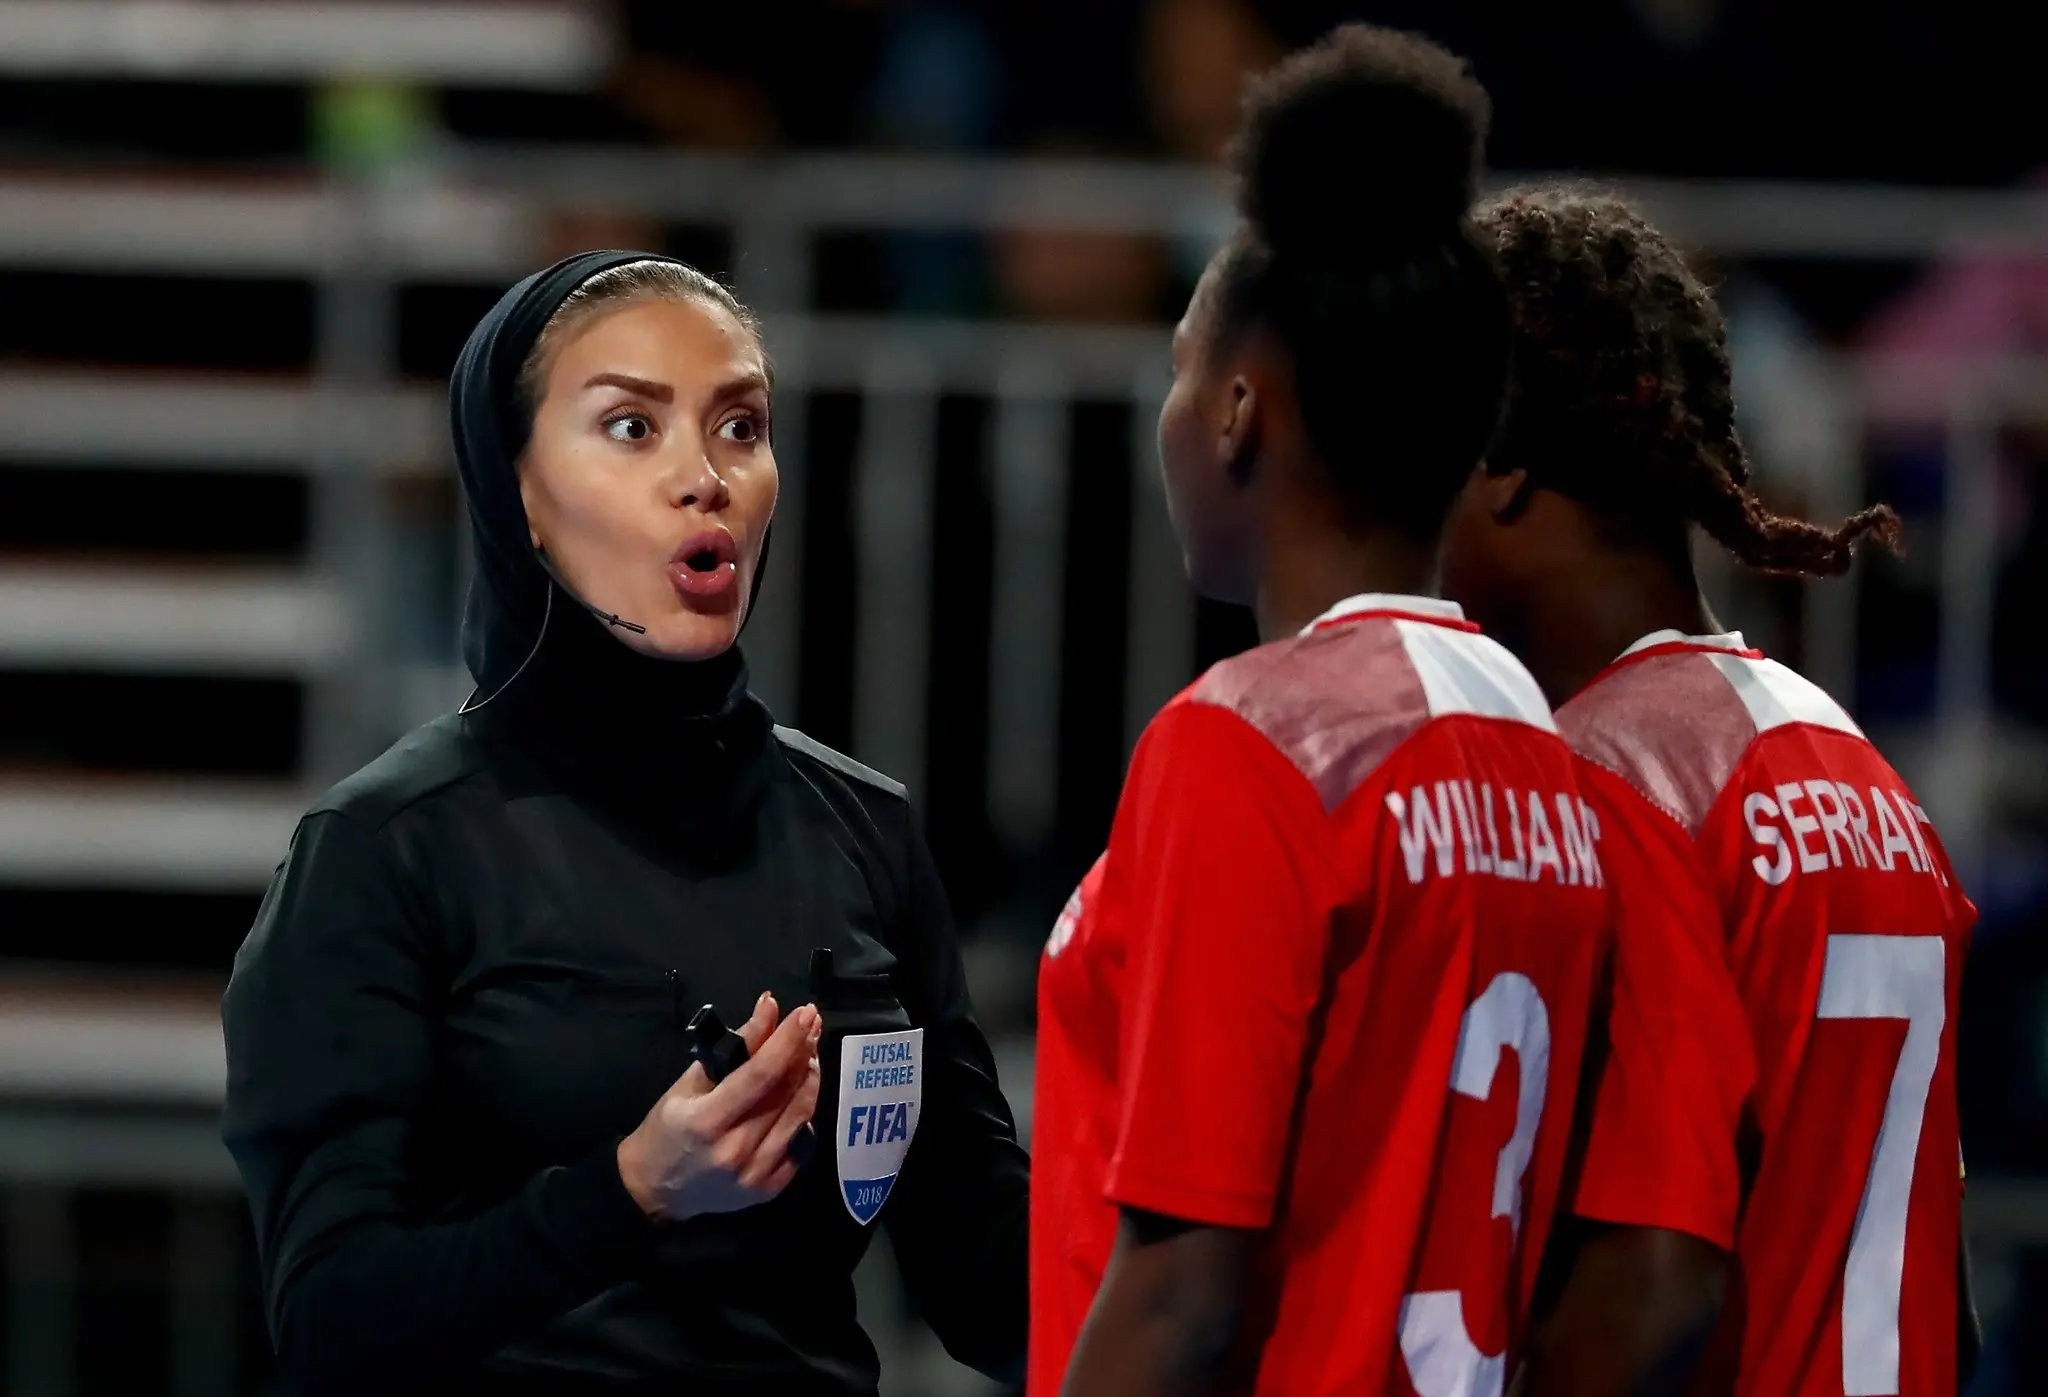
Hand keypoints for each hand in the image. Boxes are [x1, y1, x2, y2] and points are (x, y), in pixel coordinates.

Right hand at [616, 992, 822, 1222]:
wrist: (656, 1190)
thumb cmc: (666, 1129)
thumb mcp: (688, 1083)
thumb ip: (733, 1048)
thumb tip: (768, 1010)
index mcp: (707, 1121)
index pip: (760, 1074)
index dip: (787, 1041)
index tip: (805, 1013)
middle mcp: (735, 1150)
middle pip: (785, 1092)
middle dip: (803, 1052)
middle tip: (810, 1025)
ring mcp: (755, 1174)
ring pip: (800, 1115)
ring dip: (809, 1078)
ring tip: (808, 1053)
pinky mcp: (768, 1189)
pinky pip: (800, 1143)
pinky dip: (803, 1113)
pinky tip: (799, 1093)